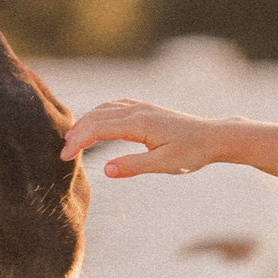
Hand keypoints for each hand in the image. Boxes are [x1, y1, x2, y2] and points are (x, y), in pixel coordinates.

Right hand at [61, 99, 235, 177]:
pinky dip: (99, 114)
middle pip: (96, 116)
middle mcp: (136, 110)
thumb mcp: (164, 165)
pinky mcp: (145, 109)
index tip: (65, 157)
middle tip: (64, 152)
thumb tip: (106, 170)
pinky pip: (114, 107)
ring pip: (104, 109)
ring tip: (74, 139)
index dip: (78, 141)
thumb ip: (134, 166)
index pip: (98, 129)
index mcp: (138, 123)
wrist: (213, 137)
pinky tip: (95, 123)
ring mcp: (140, 107)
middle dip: (77, 132)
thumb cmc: (191, 153)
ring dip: (86, 121)